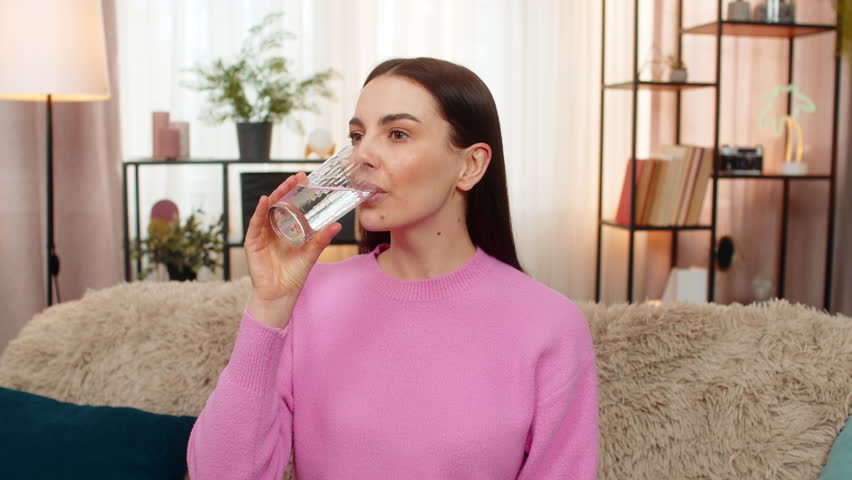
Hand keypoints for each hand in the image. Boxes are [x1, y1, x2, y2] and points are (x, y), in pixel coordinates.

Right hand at [243, 172, 341, 327]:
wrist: (280, 295)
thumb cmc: (293, 275)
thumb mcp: (310, 254)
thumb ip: (321, 239)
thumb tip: (337, 225)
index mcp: (285, 231)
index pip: (290, 207)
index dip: (296, 193)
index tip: (305, 180)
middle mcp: (272, 230)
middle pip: (278, 205)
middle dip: (286, 190)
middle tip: (297, 178)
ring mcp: (261, 236)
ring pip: (267, 211)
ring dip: (275, 197)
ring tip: (284, 185)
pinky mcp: (252, 243)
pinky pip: (255, 224)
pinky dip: (259, 212)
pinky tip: (265, 201)